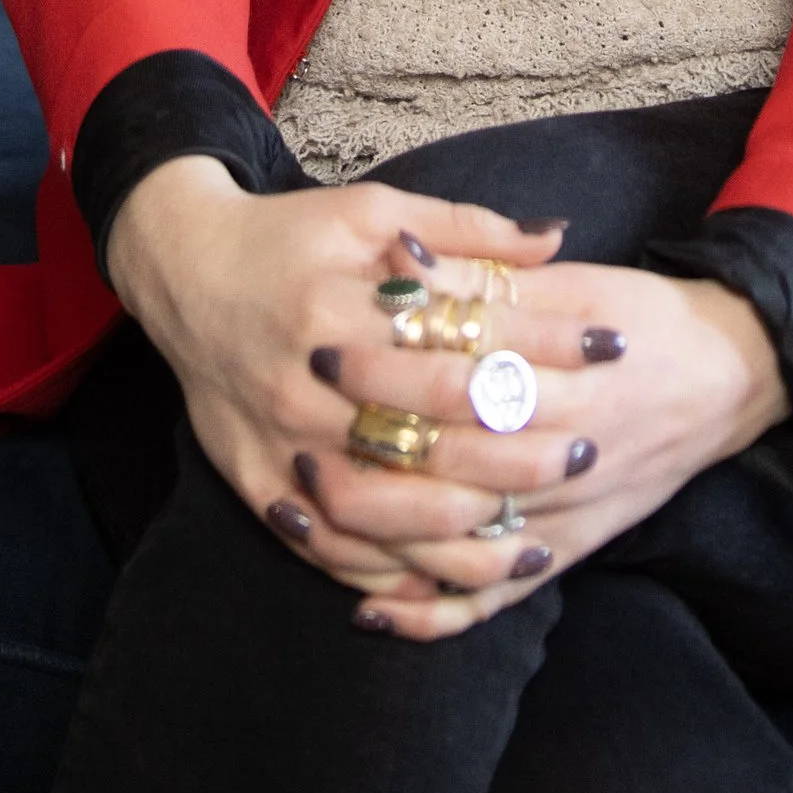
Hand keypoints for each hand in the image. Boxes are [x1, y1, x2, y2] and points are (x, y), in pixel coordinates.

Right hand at [105, 161, 786, 634]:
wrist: (183, 273)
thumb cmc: (290, 238)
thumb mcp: (371, 209)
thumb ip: (463, 230)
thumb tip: (556, 238)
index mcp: (340, 303)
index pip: (461, 337)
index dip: (541, 343)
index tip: (609, 344)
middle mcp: (308, 381)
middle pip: (430, 433)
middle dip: (517, 446)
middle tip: (587, 448)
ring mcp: (281, 444)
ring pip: (386, 511)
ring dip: (464, 533)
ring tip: (536, 537)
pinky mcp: (259, 489)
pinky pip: (332, 550)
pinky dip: (392, 576)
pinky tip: (449, 583)